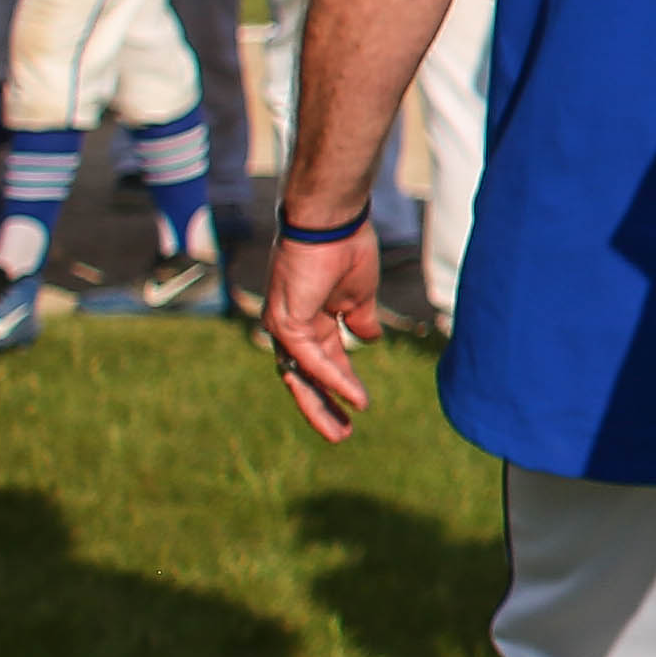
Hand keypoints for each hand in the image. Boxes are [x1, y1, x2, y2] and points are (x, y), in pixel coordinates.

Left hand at [262, 223, 384, 443]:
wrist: (332, 221)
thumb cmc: (346, 247)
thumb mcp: (359, 295)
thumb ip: (359, 321)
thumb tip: (371, 341)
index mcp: (309, 319)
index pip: (321, 361)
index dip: (340, 384)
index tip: (360, 406)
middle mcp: (290, 325)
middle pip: (304, 377)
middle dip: (323, 406)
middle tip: (342, 434)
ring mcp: (284, 324)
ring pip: (302, 376)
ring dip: (323, 405)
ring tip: (343, 431)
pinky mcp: (286, 322)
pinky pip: (312, 360)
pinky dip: (335, 380)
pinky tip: (355, 396)